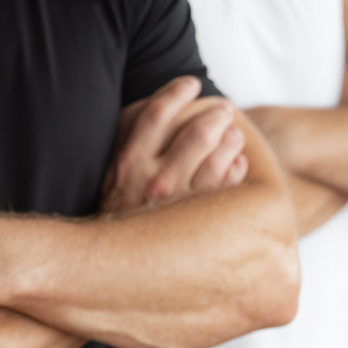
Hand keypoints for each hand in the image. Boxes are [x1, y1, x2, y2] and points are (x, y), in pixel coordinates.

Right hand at [103, 77, 247, 212]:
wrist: (112, 264)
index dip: (176, 92)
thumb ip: (128, 145)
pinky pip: (228, 189)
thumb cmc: (113, 213)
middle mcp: (155, 180)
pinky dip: (236, 170)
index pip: (157, 113)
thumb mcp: (110, 175)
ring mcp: (181, 203)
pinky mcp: (200, 224)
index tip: (190, 83)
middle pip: (197, 133)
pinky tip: (237, 162)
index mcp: (129, 162)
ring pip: (219, 158)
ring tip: (233, 133)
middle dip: (216, 115)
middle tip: (224, 109)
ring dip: (231, 139)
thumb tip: (153, 112)